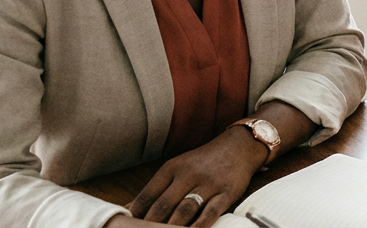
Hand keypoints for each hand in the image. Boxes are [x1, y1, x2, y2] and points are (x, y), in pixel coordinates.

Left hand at [125, 126, 266, 225]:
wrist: (238, 146)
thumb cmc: (203, 162)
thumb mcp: (177, 169)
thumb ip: (156, 189)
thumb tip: (129, 208)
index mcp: (171, 168)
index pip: (147, 195)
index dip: (135, 214)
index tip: (128, 226)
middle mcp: (188, 175)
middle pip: (163, 205)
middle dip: (150, 224)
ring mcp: (208, 184)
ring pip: (185, 210)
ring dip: (172, 226)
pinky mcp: (227, 192)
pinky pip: (211, 212)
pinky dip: (200, 225)